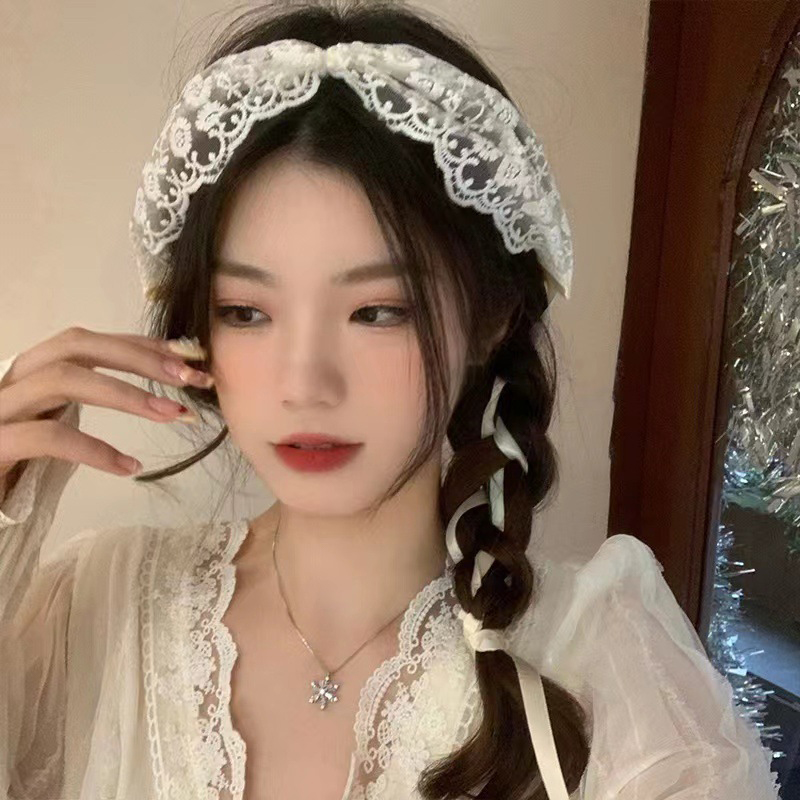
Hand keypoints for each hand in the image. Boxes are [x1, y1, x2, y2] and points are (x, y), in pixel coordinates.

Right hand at [0, 327, 212, 487]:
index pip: (86, 341)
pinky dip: (94, 449)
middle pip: (75, 346)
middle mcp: (8, 380)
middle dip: (139, 357)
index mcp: (27, 372)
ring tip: (174, 414)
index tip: (188, 357)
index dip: (139, 344)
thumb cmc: (13, 466)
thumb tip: (155, 392)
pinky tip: (130, 466)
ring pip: (62, 379)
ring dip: (127, 394)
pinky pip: (46, 437)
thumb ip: (84, 400)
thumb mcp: (52, 424)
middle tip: (191, 377)